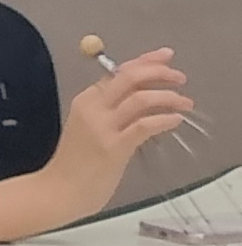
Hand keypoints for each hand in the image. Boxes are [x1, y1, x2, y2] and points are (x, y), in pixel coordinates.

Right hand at [48, 45, 198, 217]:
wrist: (60, 190)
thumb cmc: (76, 162)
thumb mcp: (89, 127)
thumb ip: (111, 111)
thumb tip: (143, 98)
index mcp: (86, 100)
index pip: (118, 71)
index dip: (145, 60)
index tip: (166, 56)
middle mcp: (93, 108)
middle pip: (129, 77)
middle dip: (159, 72)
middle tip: (180, 78)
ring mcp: (103, 127)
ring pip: (140, 98)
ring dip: (168, 97)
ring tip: (184, 103)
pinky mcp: (114, 147)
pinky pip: (144, 126)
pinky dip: (164, 119)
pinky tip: (176, 120)